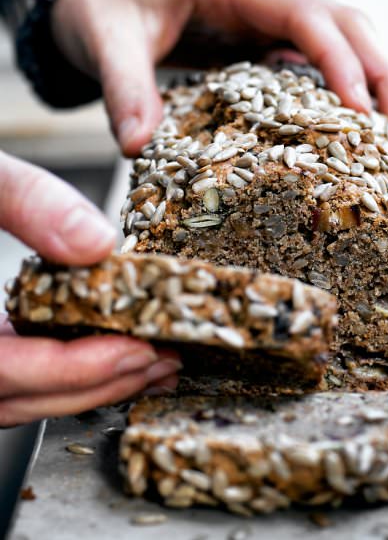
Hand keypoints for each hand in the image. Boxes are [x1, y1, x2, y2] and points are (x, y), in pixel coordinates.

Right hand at [0, 151, 179, 426]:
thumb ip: (20, 199)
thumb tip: (97, 243)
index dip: (70, 368)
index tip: (135, 351)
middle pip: (18, 396)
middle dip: (98, 383)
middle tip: (163, 360)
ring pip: (18, 396)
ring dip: (90, 386)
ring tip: (153, 366)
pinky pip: (16, 375)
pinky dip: (67, 371)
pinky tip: (110, 355)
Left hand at [51, 0, 387, 157]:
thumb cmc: (103, 3)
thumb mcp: (107, 35)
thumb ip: (123, 83)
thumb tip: (136, 145)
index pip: (309, 18)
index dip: (341, 63)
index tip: (362, 114)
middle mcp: (267, 2)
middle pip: (349, 28)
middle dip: (385, 78)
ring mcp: (270, 28)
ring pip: (345, 48)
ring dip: (378, 90)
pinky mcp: (266, 51)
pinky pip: (318, 71)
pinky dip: (345, 100)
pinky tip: (358, 134)